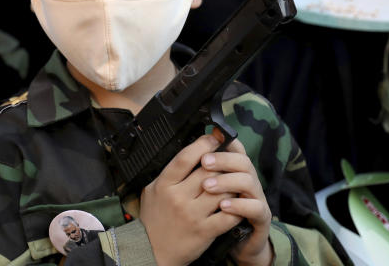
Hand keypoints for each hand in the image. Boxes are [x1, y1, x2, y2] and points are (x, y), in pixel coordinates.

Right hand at [140, 134, 245, 265]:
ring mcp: (192, 215)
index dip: (203, 144)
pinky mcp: (204, 231)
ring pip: (222, 191)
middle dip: (222, 162)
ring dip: (232, 184)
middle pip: (208, 171)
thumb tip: (188, 150)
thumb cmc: (153, 219)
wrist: (151, 251)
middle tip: (229, 158)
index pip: (186, 157)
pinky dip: (236, 207)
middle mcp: (178, 198)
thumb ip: (168, 172)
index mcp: (164, 184)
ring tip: (235, 180)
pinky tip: (238, 202)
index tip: (214, 138)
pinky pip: (228, 215)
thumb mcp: (152, 191)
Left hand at [201, 137, 273, 265]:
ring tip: (207, 187)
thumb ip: (201, 174)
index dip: (225, 141)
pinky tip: (223, 206)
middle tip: (204, 162)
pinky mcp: (261, 217)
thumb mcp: (206, 193)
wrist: (237, 246)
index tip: (210, 139)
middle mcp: (249, 181)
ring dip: (227, 181)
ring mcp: (257, 198)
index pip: (236, 149)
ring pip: (249, 180)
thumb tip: (188, 154)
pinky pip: (255, 208)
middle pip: (242, 161)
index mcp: (236, 172)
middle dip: (222, 159)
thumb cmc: (217, 217)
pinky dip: (239, 205)